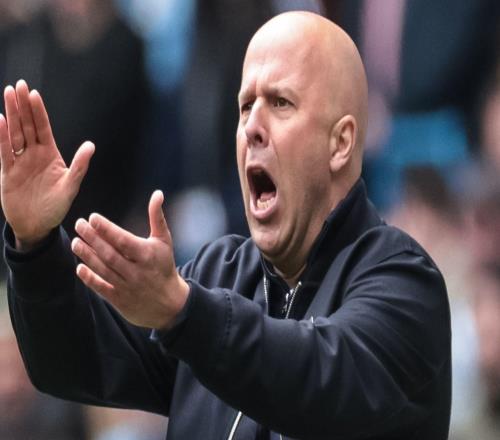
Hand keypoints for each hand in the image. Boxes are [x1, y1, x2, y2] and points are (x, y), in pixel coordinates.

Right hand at [0, 80, 93, 249]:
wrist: (37, 225)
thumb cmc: (56, 206)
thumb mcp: (70, 186)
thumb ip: (79, 165)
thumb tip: (90, 145)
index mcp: (50, 154)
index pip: (43, 128)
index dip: (38, 111)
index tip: (34, 93)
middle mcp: (33, 154)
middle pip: (26, 125)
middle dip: (22, 106)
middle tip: (18, 85)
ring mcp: (19, 161)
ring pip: (14, 133)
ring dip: (11, 115)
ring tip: (7, 95)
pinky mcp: (7, 172)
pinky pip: (3, 151)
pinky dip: (0, 137)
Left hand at [71, 190, 189, 329]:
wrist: (170, 303)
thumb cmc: (164, 265)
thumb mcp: (164, 241)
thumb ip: (157, 217)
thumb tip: (157, 194)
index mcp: (147, 255)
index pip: (123, 240)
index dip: (107, 229)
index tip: (93, 217)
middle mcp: (136, 271)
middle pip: (109, 254)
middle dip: (92, 238)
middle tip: (79, 224)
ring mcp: (127, 287)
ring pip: (103, 269)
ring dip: (87, 255)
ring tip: (76, 242)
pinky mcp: (120, 300)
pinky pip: (102, 288)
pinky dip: (90, 278)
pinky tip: (80, 267)